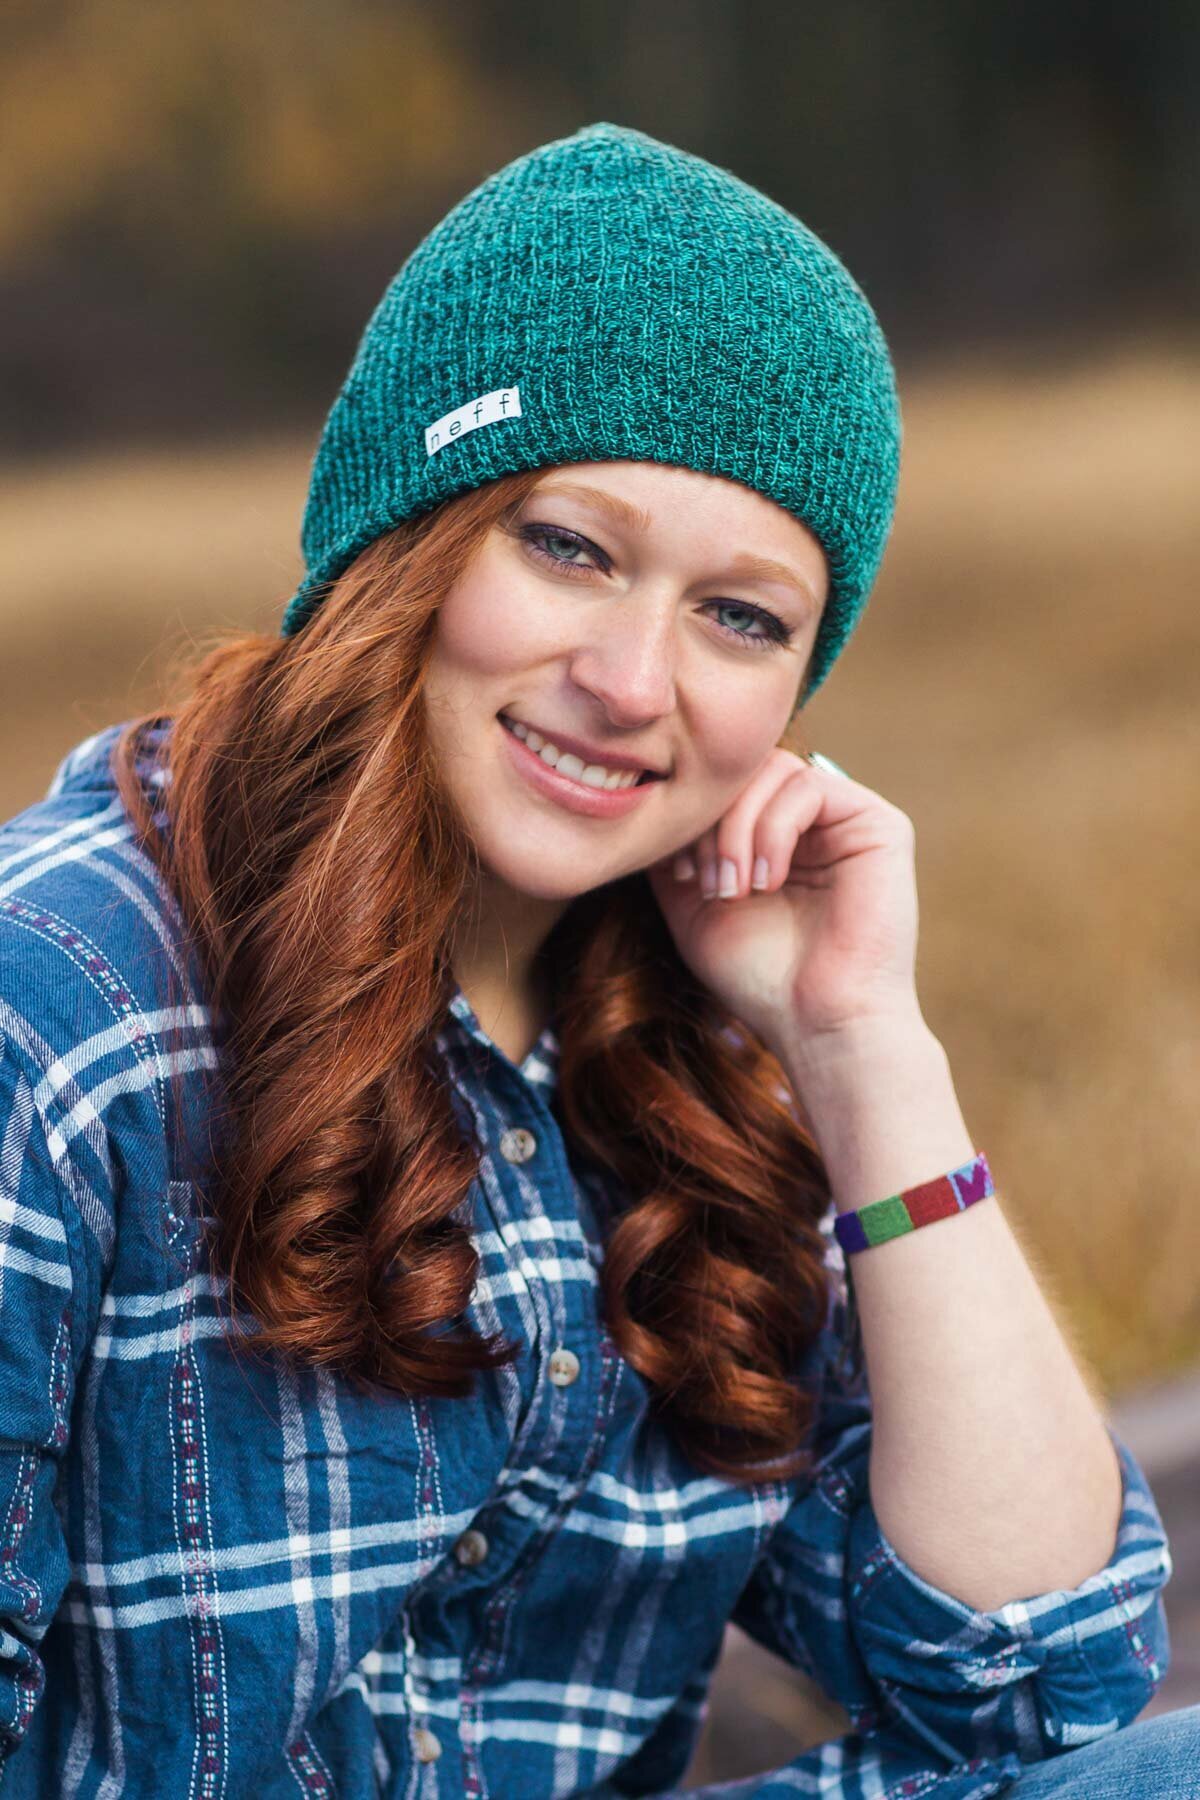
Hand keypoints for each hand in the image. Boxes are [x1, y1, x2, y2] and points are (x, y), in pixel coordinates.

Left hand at [643, 749, 925, 1069]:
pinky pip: (809, 787)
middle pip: (747, 768)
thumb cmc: (760, 977)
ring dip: (737, 830)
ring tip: (734, 890)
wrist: (818, 1023)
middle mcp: (815, 820)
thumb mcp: (694, 906)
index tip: (678, 875)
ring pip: (773, 771)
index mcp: (777, 834)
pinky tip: (767, 882)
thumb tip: (655, 800)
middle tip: (704, 882)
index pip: (727, 784)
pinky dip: (773, 831)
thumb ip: (678, 851)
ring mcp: (849, 819)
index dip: (693, 817)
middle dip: (711, 821)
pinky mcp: (880, 824)